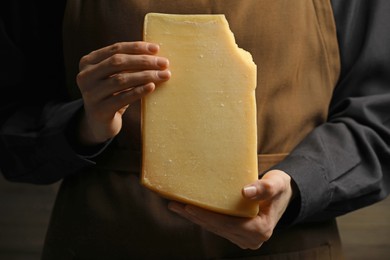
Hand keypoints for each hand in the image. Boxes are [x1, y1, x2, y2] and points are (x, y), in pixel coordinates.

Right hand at [76, 41, 170, 144]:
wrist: (99, 124)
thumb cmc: (112, 95)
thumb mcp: (114, 76)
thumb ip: (127, 64)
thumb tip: (156, 54)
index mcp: (88, 62)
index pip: (115, 49)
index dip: (137, 47)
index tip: (156, 49)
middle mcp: (85, 76)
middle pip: (117, 62)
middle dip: (143, 61)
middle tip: (164, 63)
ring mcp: (91, 94)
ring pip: (121, 79)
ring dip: (145, 75)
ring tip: (163, 75)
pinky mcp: (100, 110)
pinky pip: (123, 98)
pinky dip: (139, 91)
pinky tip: (152, 86)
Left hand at [168, 170, 294, 249]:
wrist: (284, 195)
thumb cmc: (280, 187)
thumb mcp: (277, 184)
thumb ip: (264, 188)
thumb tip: (246, 192)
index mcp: (261, 229)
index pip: (228, 223)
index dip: (208, 215)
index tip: (189, 207)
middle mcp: (252, 239)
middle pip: (218, 227)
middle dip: (196, 216)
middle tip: (175, 204)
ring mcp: (244, 239)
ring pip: (215, 229)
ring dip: (195, 218)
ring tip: (176, 206)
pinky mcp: (238, 234)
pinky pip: (217, 227)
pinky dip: (203, 218)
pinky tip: (189, 210)